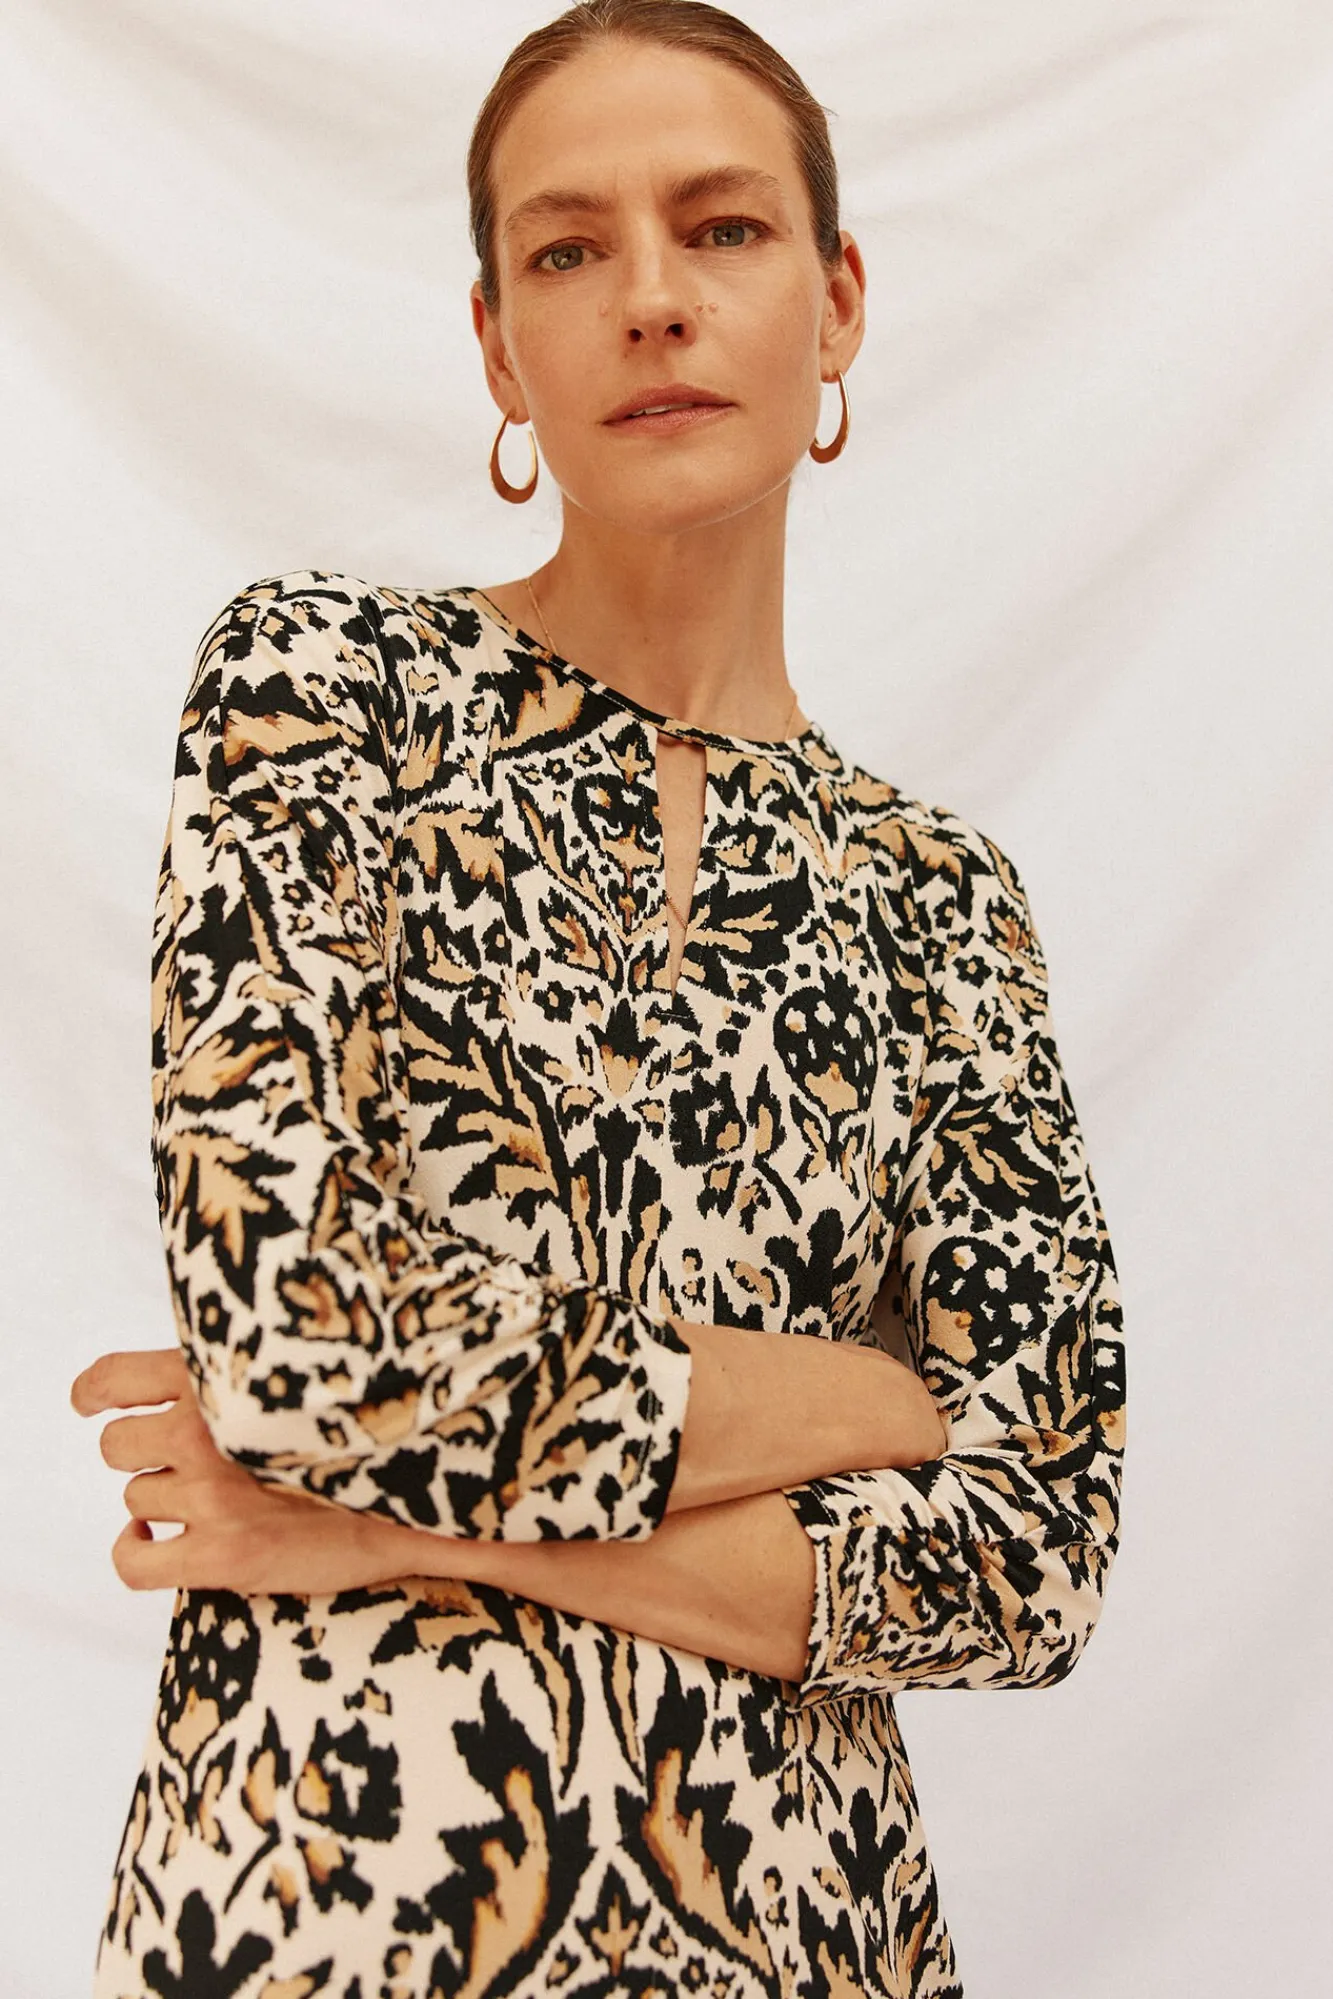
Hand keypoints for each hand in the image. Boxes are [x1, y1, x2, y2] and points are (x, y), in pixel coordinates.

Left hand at [69, 1347, 474, 1595]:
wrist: (422, 1498)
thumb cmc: (368, 1438)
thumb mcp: (304, 1380)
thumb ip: (244, 1374)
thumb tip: (197, 1370)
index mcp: (228, 1375)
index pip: (118, 1375)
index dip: (96, 1391)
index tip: (91, 1401)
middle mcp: (211, 1428)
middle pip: (118, 1444)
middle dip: (146, 1455)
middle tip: (190, 1463)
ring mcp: (214, 1493)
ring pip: (135, 1496)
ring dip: (165, 1500)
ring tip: (214, 1501)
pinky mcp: (221, 1553)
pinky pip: (133, 1558)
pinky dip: (136, 1551)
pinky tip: (159, 1541)